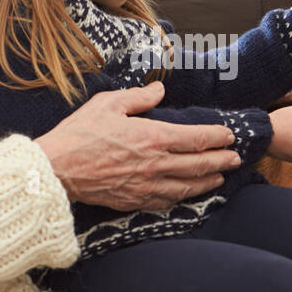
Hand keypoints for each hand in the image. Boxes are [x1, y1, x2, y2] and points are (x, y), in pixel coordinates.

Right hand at [34, 81, 242, 210]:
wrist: (56, 170)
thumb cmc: (79, 134)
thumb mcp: (108, 104)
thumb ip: (138, 97)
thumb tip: (159, 90)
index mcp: (152, 137)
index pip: (196, 138)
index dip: (217, 136)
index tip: (229, 135)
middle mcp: (155, 164)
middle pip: (199, 164)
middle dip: (221, 160)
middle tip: (236, 158)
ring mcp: (146, 186)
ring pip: (187, 187)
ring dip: (208, 182)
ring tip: (220, 177)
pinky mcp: (134, 201)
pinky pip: (167, 201)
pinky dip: (183, 197)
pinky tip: (189, 193)